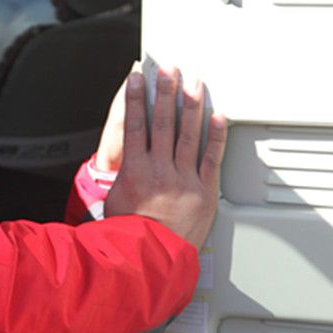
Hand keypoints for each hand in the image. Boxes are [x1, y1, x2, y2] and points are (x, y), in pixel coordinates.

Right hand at [102, 67, 226, 248]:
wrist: (150, 262)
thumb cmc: (130, 237)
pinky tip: (217, 117)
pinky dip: (215, 136)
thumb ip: (125, 178)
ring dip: (190, 106)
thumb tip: (126, 165)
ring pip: (187, 135)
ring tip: (193, 84)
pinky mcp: (204, 192)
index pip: (135, 125)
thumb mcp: (115, 202)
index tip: (138, 78)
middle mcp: (159, 171)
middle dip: (165, 92)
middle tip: (168, 70)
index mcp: (135, 171)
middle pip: (162, 122)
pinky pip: (211, 158)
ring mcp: (183, 180)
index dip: (136, 98)